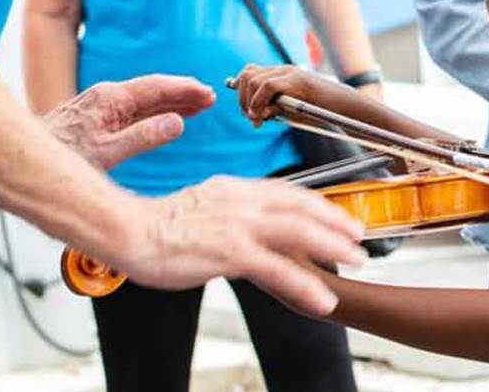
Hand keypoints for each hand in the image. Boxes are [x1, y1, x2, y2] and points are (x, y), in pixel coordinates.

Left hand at [45, 74, 215, 170]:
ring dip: (173, 102)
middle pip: (154, 90)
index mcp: (111, 98)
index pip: (157, 87)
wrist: (23, 157)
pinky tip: (167, 116)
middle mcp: (107, 96)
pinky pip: (135, 109)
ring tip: (199, 106)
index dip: (185, 90)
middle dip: (184, 94)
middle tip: (211, 99)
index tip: (208, 93)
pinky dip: (157, 111)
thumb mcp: (107, 153)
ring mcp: (102, 106)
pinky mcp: (98, 117)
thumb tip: (177, 124)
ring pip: (145, 99)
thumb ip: (143, 138)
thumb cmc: (61, 156)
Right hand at [114, 176, 365, 316]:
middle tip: (360, 238)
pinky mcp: (231, 252)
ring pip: (300, 233)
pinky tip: (323, 299)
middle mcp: (243, 201)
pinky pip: (278, 270)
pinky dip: (305, 284)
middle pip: (303, 208)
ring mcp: (239, 226)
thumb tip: (251, 223)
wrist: (128, 230)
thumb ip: (233, 210)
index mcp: (237, 189)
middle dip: (337, 223)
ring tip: (356, 262)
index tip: (339, 216)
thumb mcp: (205, 205)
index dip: (319, 205)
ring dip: (333, 248)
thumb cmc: (160, 225)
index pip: (290, 192)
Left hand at [233, 64, 352, 125]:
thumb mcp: (290, 111)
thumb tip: (254, 114)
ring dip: (249, 102)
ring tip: (258, 119)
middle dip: (242, 99)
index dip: (241, 93)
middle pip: (247, 75)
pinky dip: (258, 102)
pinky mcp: (295, 80)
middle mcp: (283, 70)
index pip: (250, 74)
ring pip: (253, 80)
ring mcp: (289, 73)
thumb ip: (272, 109)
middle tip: (252, 118)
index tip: (248, 113)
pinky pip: (266, 86)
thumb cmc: (320, 111)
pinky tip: (262, 116)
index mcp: (281, 75)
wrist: (344, 108)